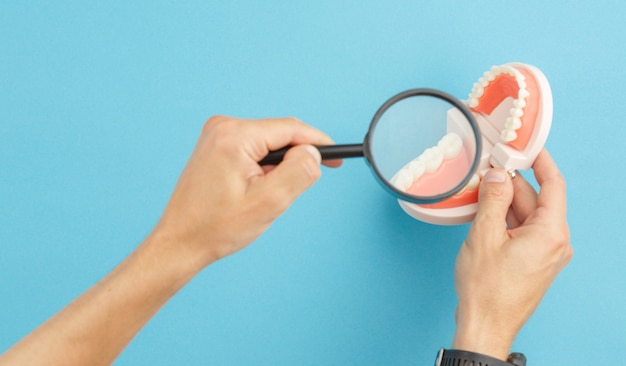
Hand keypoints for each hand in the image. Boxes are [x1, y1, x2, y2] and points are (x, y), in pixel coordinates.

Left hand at [0, 116, 339, 365]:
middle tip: (303, 187)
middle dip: (296, 158)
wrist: (180, 243)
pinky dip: (264, 167)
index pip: (291, 129)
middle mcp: (223, 127)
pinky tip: (256, 191)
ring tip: (268, 197)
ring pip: (267, 144)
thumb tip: (314, 153)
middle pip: (279, 134)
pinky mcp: (214, 147)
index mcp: (235, 135)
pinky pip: (253, 149)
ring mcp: (216, 136)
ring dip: (279, 166)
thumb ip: (299, 172)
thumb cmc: (215, 227)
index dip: (319, 142)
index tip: (338, 157)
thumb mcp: (269, 203)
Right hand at [451, 149, 572, 360]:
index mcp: (550, 232)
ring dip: (505, 201)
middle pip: (536, 199)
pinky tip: (485, 212)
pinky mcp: (533, 262)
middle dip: (511, 183)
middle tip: (488, 166)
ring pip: (526, 215)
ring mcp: (545, 254)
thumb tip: (497, 176)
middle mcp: (554, 242)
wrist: (485, 325)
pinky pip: (522, 230)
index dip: (540, 161)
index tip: (527, 146)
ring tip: (480, 189)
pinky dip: (505, 218)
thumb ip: (492, 199)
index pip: (553, 184)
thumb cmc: (486, 288)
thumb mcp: (484, 235)